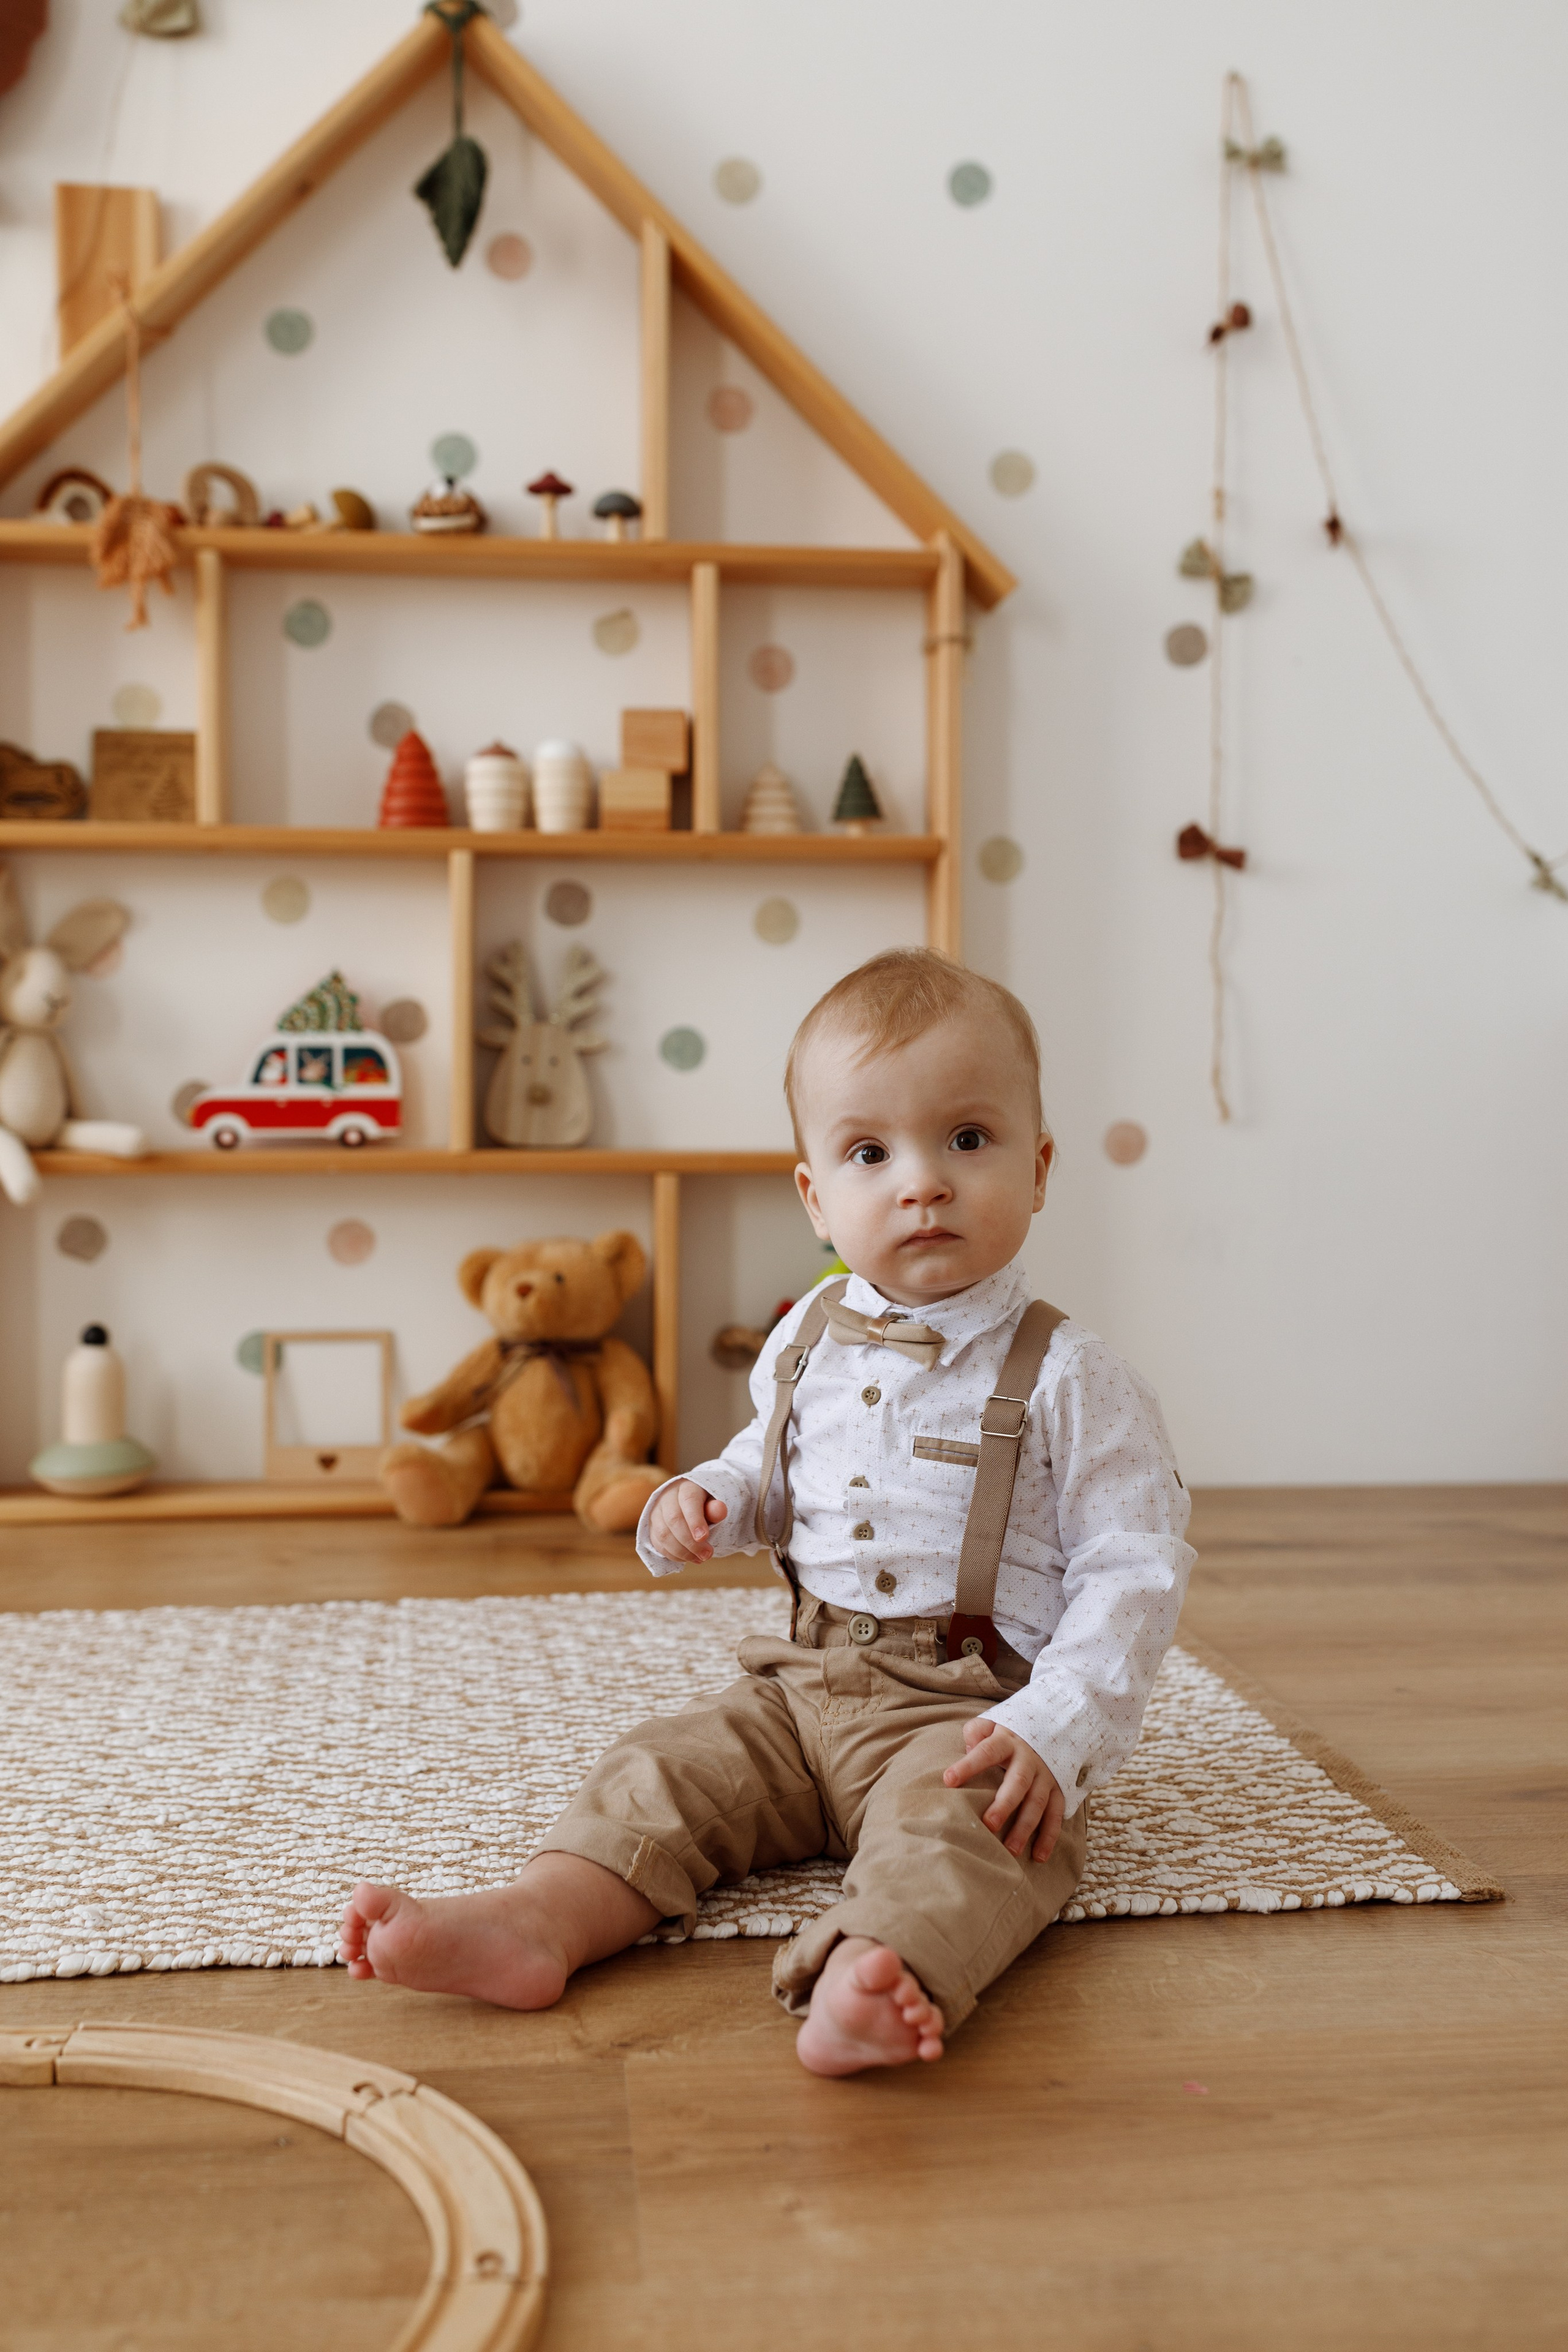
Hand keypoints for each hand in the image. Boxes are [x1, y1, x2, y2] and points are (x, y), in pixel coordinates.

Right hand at [648, 1479, 727, 1563]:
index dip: (695, 1520)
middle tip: (707, 1554)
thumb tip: (720, 1510)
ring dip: (682, 1551)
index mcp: (686, 1487)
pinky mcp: (652, 1527)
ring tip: (700, 1558)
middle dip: (690, 1542)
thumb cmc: (705, 1506)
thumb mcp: (714, 1504)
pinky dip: (673, 1555)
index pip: (688, 1500)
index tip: (704, 1538)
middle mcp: (667, 1497)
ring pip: (663, 1534)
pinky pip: (658, 1544)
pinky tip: (688, 1558)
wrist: (691, 1506)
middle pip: (674, 1519)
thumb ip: (716, 1508)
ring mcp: (656, 1512)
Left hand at [944, 1718, 1063, 1861]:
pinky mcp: (1058, 1790)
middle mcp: (1029, 1759)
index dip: (968, 1765)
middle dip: (1004, 1805)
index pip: (986, 1752)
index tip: (948, 1780)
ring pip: (1037, 1803)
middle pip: (1017, 1783)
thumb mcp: (992, 1722)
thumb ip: (977, 1732)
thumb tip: (969, 1747)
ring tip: (1010, 1850)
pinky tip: (1038, 1856)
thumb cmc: (1008, 1732)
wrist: (1053, 1725)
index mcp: (1007, 1741)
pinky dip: (1049, 1837)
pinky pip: (1055, 1815)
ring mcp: (1046, 1776)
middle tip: (989, 1824)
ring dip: (1025, 1827)